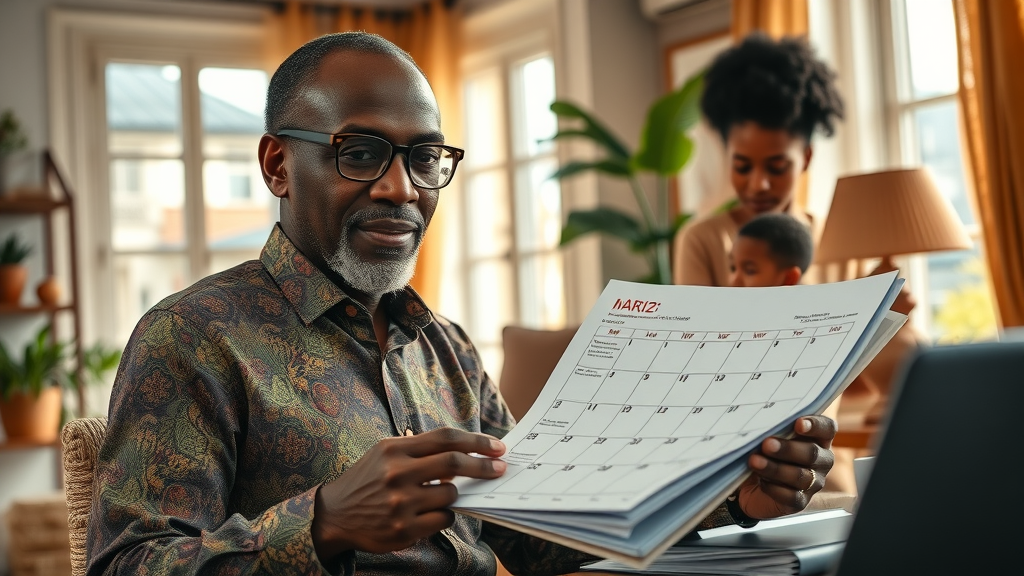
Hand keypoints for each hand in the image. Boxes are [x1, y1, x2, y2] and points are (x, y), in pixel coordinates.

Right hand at [311, 427, 506, 558]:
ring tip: (439, 495)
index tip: (497, 447)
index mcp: (395, 449)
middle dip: (483, 466)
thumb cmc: (368, 479)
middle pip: (454, 464)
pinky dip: (445, 515)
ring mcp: (400, 503)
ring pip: (450, 495)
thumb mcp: (385, 453)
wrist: (334, 515)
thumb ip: (420, 449)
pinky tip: (432, 513)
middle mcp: (397, 473)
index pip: (445, 439)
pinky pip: (442, 520)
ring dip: (454, 494)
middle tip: (501, 468)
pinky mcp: (403, 529)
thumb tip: (464, 450)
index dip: (476, 442)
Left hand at [737, 415, 835, 519]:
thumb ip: (772, 429)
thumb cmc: (763, 453)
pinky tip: (761, 481)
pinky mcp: (800, 502)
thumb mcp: (767, 437)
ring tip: (755, 461)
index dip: (816, 425)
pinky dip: (773, 488)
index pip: (827, 428)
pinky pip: (791, 496)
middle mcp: (821, 461)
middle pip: (812, 453)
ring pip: (800, 476)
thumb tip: (763, 422)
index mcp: (817, 438)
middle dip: (787, 449)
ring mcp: (813, 483)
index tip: (798, 423)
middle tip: (767, 444)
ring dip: (775, 468)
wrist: (750, 485)